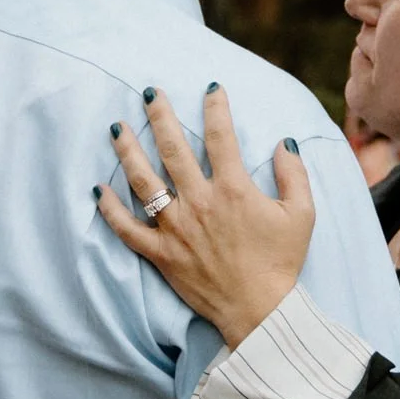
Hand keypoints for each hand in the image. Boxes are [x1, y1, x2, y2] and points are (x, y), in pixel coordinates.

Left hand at [95, 86, 314, 345]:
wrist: (260, 310)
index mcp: (233, 189)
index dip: (215, 107)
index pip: (220, 136)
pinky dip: (109, 209)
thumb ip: (294, 175)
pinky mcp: (161, 254)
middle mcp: (199, 202)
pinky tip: (97, 188)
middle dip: (159, 116)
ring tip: (116, 128)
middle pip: (172, 148)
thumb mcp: (302, 215)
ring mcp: (176, 228)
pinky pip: (127, 229)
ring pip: (143, 181)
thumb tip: (284, 143)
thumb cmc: (281, 262)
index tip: (210, 88)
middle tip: (150, 93)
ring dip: (127, 150)